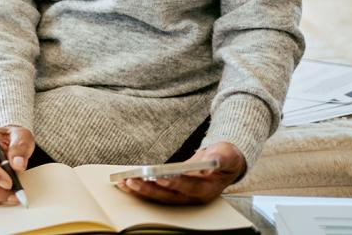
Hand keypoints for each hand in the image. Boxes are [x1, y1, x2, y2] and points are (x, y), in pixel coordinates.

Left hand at [116, 142, 246, 204]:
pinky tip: (126, 183)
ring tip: (124, 182)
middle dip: (149, 189)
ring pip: (159, 198)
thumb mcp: (227, 154)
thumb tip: (213, 157)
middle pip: (169, 196)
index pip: (189, 188)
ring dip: (141, 191)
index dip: (174, 184)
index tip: (158, 177)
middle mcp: (193, 197)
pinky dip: (141, 189)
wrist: (222, 164)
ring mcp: (182, 197)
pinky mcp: (172, 193)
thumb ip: (222, 157)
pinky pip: (155, 194)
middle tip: (132, 181)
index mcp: (207, 189)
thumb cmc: (224, 158)